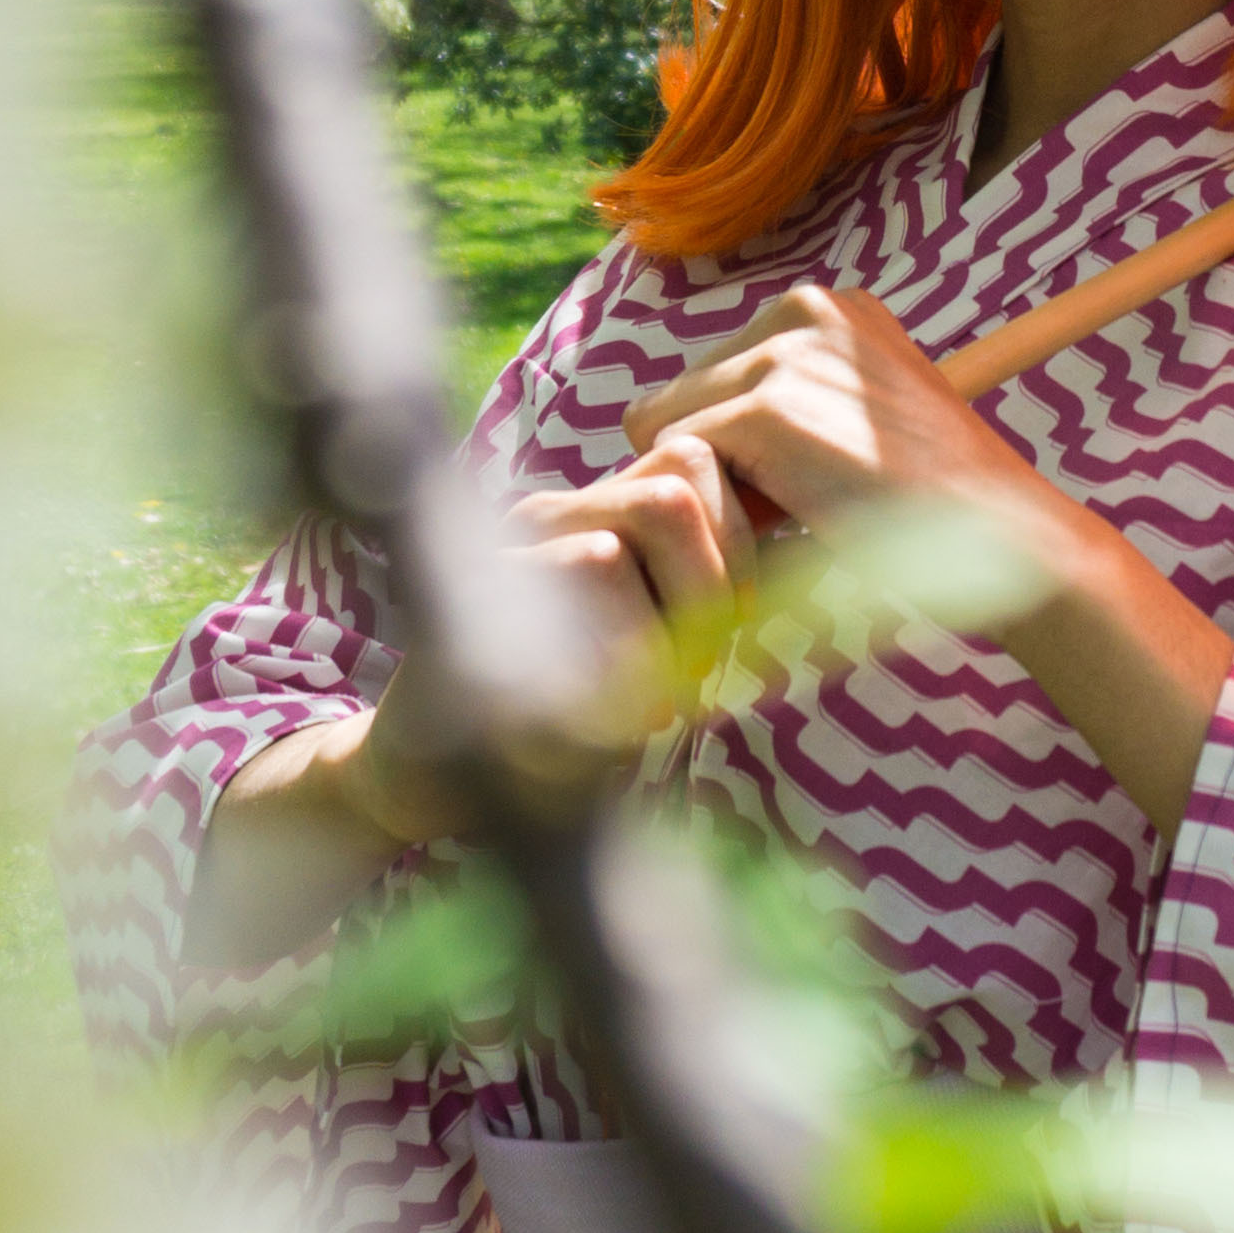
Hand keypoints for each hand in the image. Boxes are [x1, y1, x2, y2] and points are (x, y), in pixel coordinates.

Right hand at [349, 425, 770, 827]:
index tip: (736, 620)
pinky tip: (618, 715)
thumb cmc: (563, 724)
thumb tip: (803, 572)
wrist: (430, 774)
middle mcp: (558, 510)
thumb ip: (700, 601)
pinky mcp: (487, 578)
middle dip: (719, 577)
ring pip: (654, 510)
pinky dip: (633, 647)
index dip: (742, 536)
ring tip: (659, 694)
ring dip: (683, 612)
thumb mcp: (648, 655)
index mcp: (598, 516)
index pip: (697, 458)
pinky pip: (595, 566)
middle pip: (684, 477)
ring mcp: (519, 539)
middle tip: (702, 664)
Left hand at [621, 285, 1233, 833]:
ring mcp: (783, 354)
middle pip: (680, 396)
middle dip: (716, 461)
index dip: (739, 445)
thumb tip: (669, 437)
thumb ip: (779, 407)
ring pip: (665, 431)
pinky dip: (712, 514)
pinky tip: (778, 532)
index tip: (805, 483)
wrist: (1000, 534)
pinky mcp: (764, 410)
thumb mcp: (854, 423)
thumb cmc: (928, 506)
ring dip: (709, 486)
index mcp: (828, 308)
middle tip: (794, 509)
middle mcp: (804, 307)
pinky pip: (677, 466)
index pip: (714, 375)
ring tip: (789, 518)